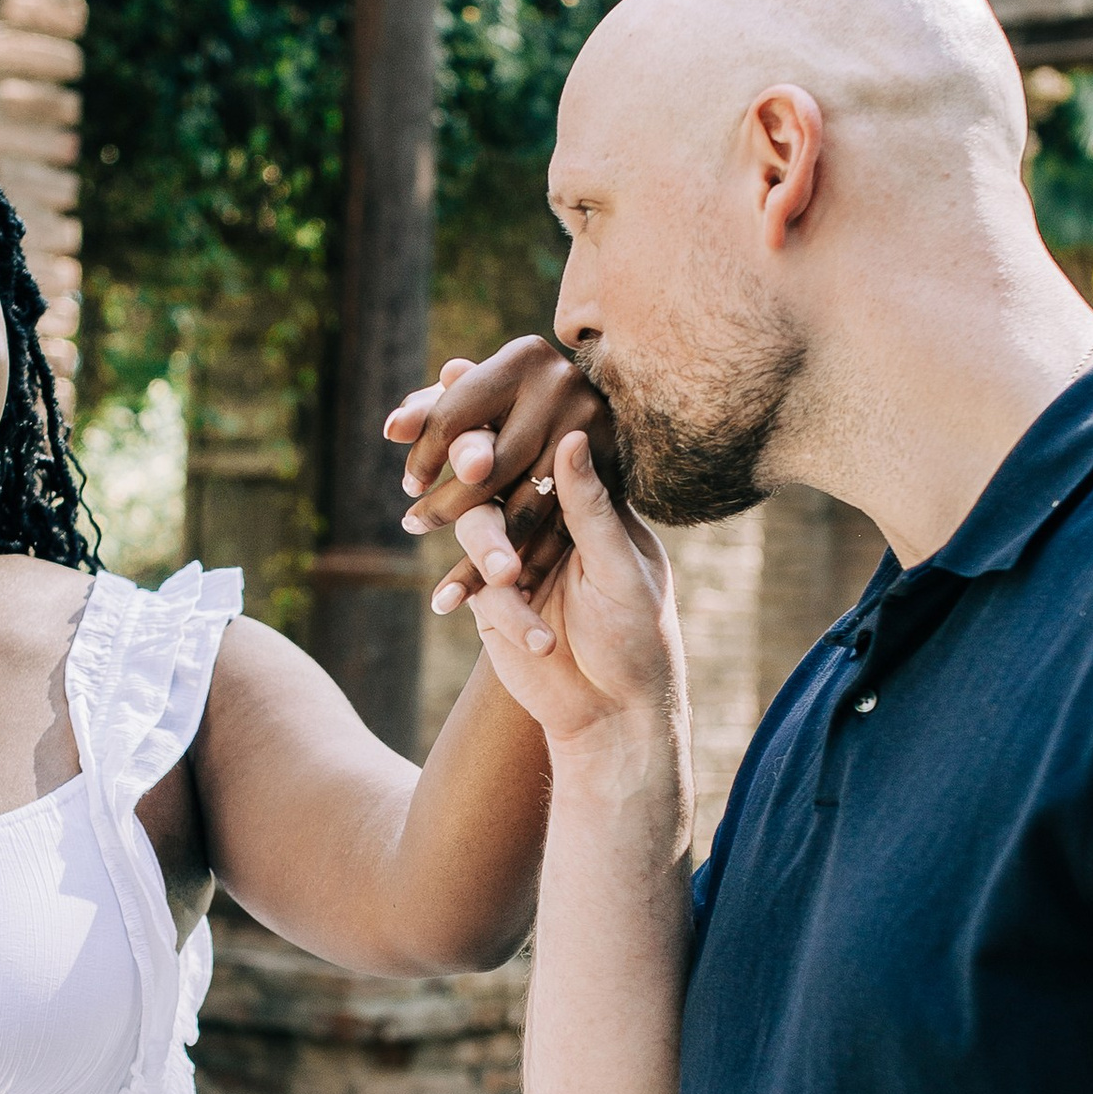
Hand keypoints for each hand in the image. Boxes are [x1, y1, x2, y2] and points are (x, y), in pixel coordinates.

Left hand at [387, 339, 613, 616]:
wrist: (600, 402)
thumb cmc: (520, 397)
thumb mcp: (479, 394)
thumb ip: (434, 409)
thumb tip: (392, 429)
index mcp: (522, 359)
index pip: (454, 417)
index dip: (424, 456)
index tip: (408, 486)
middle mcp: (562, 387)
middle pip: (490, 466)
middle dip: (447, 506)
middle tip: (412, 525)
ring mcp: (593, 429)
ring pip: (526, 506)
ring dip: (484, 554)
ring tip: (447, 579)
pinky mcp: (615, 468)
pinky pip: (563, 530)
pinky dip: (530, 565)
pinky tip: (498, 590)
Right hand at [457, 427, 683, 764]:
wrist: (612, 715)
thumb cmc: (639, 639)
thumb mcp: (623, 571)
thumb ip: (593, 509)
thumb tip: (573, 435)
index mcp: (592, 504)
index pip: (548, 445)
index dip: (512, 416)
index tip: (475, 378)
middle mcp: (550, 522)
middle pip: (500, 473)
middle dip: (474, 462)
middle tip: (468, 459)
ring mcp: (517, 557)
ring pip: (477, 524)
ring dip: (486, 548)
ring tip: (508, 580)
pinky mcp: (491, 599)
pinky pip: (472, 582)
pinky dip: (469, 592)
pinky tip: (454, 605)